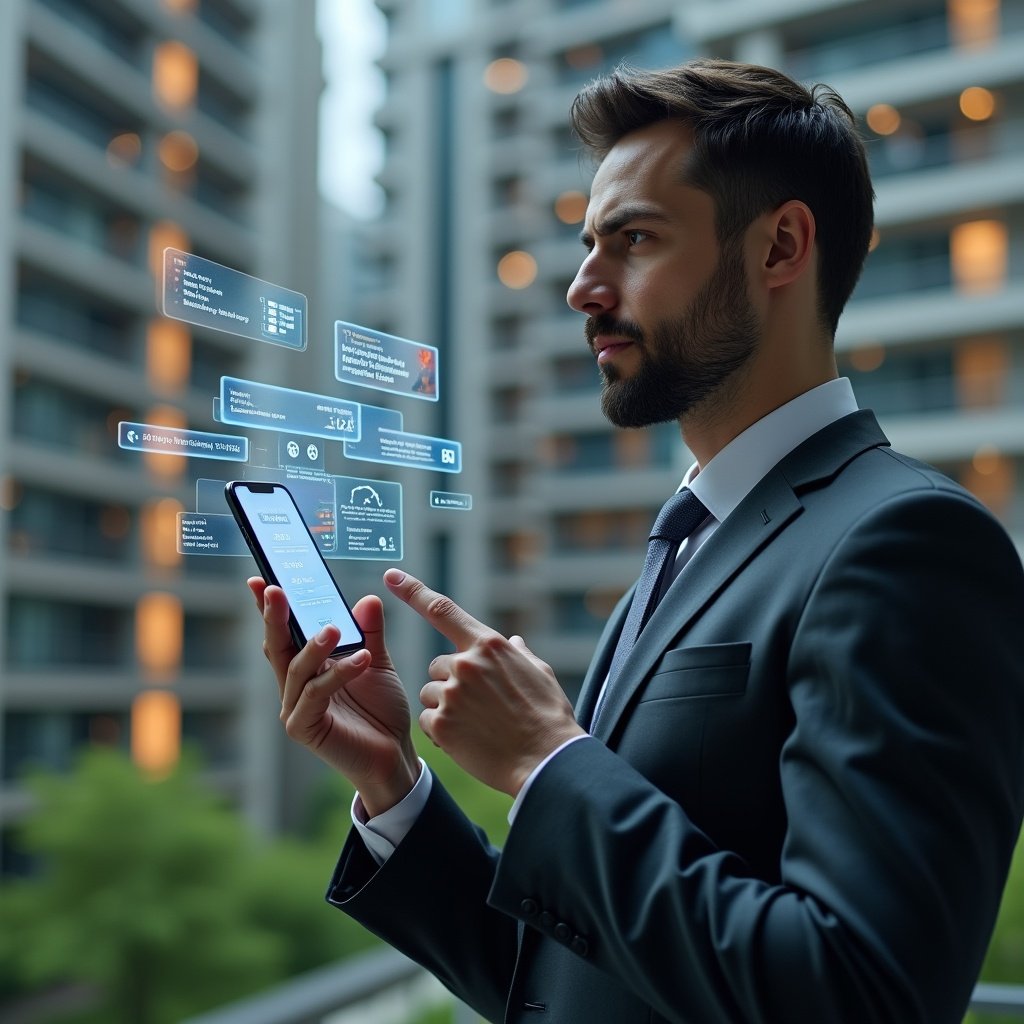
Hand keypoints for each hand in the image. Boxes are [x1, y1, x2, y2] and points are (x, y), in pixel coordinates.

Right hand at [249, 578, 418, 815]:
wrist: (395, 754)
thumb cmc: (381, 710)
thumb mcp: (377, 662)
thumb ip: (369, 633)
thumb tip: (367, 599)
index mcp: (307, 668)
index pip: (284, 633)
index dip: (270, 608)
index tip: (260, 580)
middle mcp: (294, 686)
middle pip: (277, 646)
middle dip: (274, 617)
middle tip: (275, 589)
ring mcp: (295, 708)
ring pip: (296, 669)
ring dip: (314, 647)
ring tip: (333, 629)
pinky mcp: (304, 728)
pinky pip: (316, 694)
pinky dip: (337, 674)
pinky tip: (360, 661)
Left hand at [384, 569, 585, 796]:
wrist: (546, 761)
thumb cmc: (548, 717)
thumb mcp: (540, 673)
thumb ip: (518, 654)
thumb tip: (513, 643)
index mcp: (488, 645)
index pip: (441, 609)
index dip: (412, 591)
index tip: (391, 576)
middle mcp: (466, 663)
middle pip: (438, 665)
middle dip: (450, 681)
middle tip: (478, 705)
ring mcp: (451, 693)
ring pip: (431, 692)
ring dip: (445, 706)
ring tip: (476, 724)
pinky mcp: (441, 723)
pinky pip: (427, 719)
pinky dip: (441, 730)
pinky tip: (467, 740)